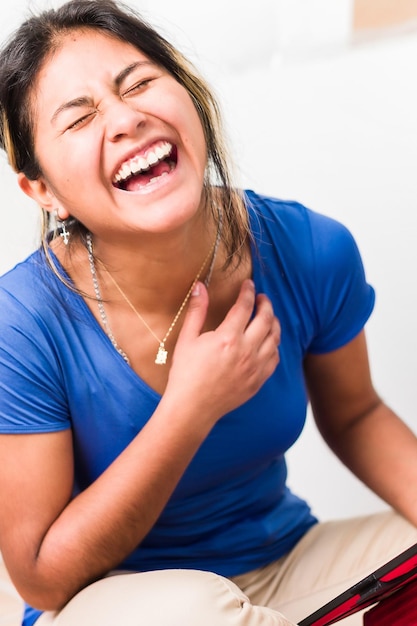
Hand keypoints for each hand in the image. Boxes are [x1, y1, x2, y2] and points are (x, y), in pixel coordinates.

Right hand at [166, 279, 280, 423]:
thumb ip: (197, 311)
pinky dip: (274, 346)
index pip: (245, 306)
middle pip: (266, 319)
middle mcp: (246, 351)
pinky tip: (268, 342)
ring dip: (274, 323)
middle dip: (266, 304)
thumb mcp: (187, 339)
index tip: (249, 284)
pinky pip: (275, 358)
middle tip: (262, 298)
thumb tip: (200, 286)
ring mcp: (255, 367)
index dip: (248, 291)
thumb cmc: (186, 373)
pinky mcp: (258, 381)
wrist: (192, 407)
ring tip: (268, 317)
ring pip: (275, 338)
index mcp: (228, 338)